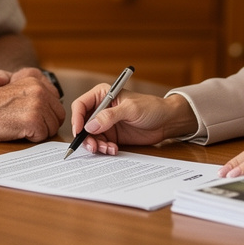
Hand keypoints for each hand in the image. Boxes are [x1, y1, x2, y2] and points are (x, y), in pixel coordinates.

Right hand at [0, 69, 63, 141]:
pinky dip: (32, 137)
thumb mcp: (9, 82)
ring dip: (39, 131)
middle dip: (46, 123)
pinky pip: (43, 136)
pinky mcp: (33, 120)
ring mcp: (38, 104)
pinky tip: (18, 130)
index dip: (47, 111)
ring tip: (21, 125)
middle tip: (27, 123)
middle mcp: (39, 89)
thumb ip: (28, 82)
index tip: (34, 113)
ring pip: (52, 127)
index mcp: (35, 78)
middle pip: (58, 115)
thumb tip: (49, 94)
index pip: (56, 99)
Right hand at [69, 86, 195, 155]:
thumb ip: (109, 116)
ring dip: (96, 145)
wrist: (167, 121)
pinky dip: (104, 148)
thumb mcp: (130, 109)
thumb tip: (90, 126)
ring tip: (107, 148)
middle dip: (86, 136)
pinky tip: (114, 149)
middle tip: (93, 146)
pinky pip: (101, 144)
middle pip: (82, 124)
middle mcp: (101, 109)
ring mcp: (106, 123)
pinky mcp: (112, 135)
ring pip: (90, 136)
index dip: (76, 118)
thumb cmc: (151, 107)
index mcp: (102, 95)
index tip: (79, 131)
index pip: (81, 105)